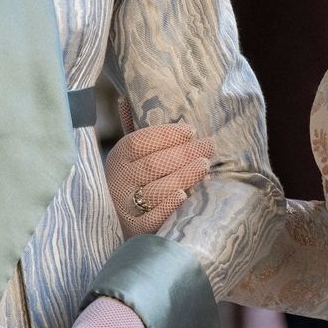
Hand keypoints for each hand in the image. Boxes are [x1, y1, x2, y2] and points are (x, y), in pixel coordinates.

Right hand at [106, 99, 213, 235]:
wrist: (119, 223)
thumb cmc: (133, 181)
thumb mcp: (131, 155)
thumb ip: (131, 128)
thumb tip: (126, 97)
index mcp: (118, 158)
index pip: (140, 142)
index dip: (166, 135)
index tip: (191, 130)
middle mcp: (119, 181)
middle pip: (153, 165)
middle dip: (184, 154)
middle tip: (208, 145)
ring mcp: (126, 207)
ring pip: (156, 190)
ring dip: (183, 176)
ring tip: (205, 165)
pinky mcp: (136, 230)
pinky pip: (153, 218)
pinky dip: (168, 206)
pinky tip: (185, 195)